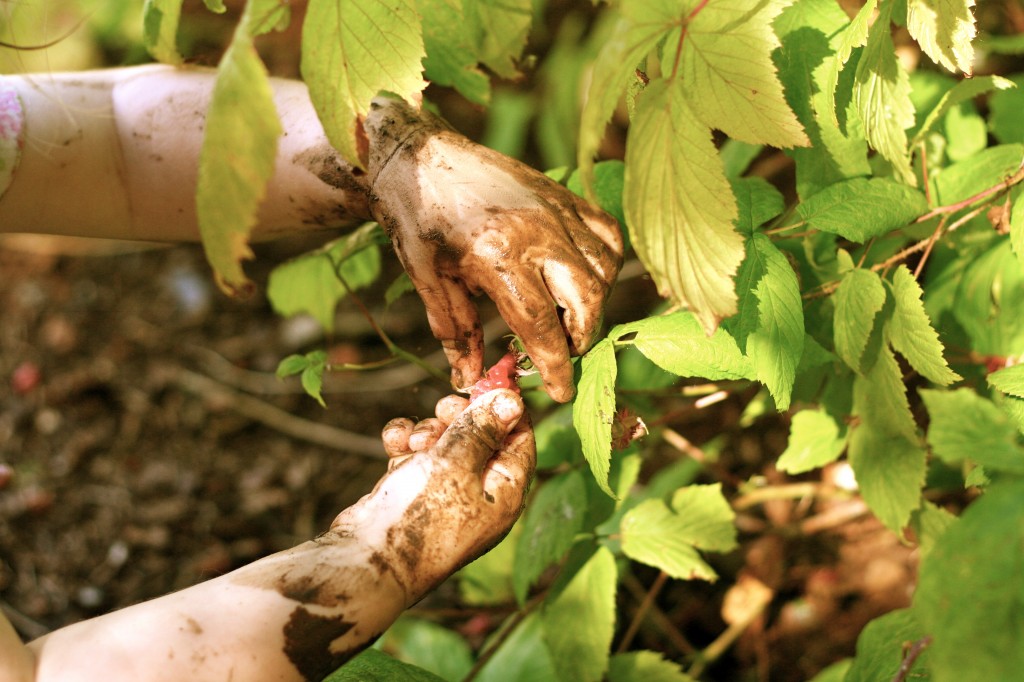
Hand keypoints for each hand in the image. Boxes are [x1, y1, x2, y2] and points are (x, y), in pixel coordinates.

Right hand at [331, 389, 534, 603]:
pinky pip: (416, 457)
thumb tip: (515, 400)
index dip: (506, 407)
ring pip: (445, 443)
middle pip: (482, 437)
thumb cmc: (422, 514)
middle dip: (461, 416)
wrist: (368, 561)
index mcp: (505, 492)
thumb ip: (483, 428)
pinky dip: (406, 444)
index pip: (520, 439)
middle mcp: (480, 494)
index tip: (490, 379)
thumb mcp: (457, 463)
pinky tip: (395, 441)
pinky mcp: (412, 494)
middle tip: (446, 406)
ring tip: (415, 441)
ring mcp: (445, 495)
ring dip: (429, 430)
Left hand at [365, 100, 622, 401]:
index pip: (541, 324)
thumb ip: (454, 330)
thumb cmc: (415, 216)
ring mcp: (557, 209)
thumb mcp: (426, 278)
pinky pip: (607, 235)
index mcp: (497, 253)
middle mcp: (538, 231)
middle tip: (561, 354)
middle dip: (580, 339)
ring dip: (594, 305)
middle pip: (585, 300)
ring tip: (566, 319)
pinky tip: (581, 279)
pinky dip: (604, 265)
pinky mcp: (564, 195)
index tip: (561, 392)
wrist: (418, 153)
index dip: (554, 364)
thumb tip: (470, 379)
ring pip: (603, 270)